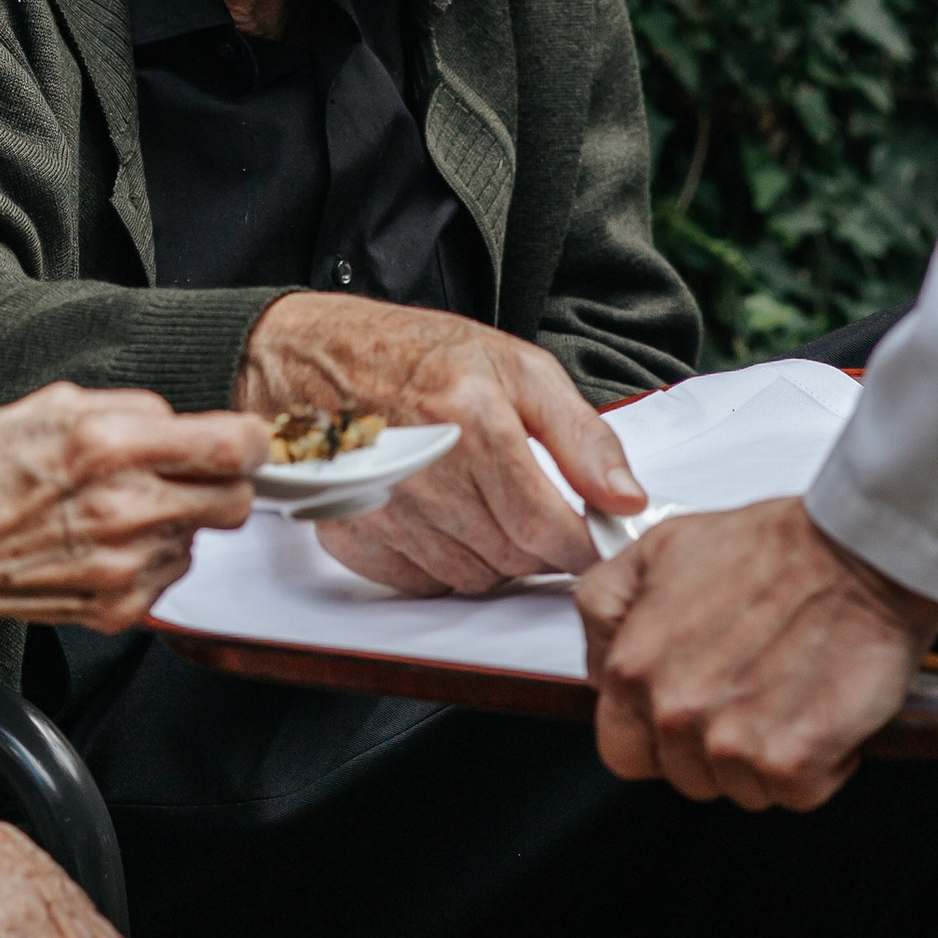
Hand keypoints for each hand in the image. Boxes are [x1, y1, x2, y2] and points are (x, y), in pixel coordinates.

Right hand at [0, 382, 267, 650]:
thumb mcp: (43, 407)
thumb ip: (125, 409)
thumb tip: (177, 418)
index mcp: (108, 445)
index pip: (233, 446)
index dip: (247, 441)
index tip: (239, 440)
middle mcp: (124, 508)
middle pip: (236, 500)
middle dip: (220, 483)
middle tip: (186, 474)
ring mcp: (124, 565)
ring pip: (201, 539)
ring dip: (177, 521)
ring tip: (118, 509)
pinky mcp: (117, 606)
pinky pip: (168, 574)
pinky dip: (148, 557)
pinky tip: (102, 543)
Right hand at [240, 291, 644, 595]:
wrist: (311, 358)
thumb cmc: (413, 354)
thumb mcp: (516, 367)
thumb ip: (582, 436)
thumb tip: (627, 499)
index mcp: (475, 425)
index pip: (548, 527)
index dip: (582, 545)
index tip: (593, 540)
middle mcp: (427, 475)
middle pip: (514, 558)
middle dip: (538, 544)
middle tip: (533, 506)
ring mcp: (384, 511)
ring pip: (472, 578)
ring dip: (492, 555)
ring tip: (481, 504)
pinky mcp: (351, 535)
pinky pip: (423, 582)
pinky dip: (442, 564)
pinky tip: (439, 519)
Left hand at [574, 497, 937, 808]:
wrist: (857, 554)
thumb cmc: (773, 547)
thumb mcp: (657, 548)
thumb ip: (606, 605)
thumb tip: (596, 658)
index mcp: (634, 668)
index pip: (621, 749)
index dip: (655, 739)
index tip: (687, 718)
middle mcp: (675, 712)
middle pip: (684, 776)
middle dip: (714, 748)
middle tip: (750, 697)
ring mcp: (730, 744)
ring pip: (741, 790)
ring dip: (767, 757)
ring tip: (787, 696)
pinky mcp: (791, 762)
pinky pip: (795, 794)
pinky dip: (817, 766)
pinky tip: (818, 714)